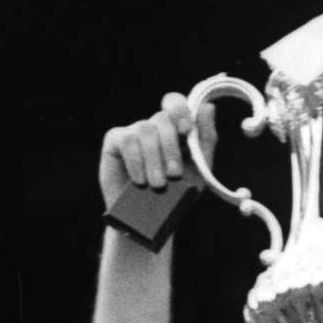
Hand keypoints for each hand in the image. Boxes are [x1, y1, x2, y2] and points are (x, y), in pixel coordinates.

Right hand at [98, 93, 200, 212]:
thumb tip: (208, 107)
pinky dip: (136, 161)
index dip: (180, 110)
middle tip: (174, 175)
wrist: (152, 220)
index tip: (186, 130)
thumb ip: (205, 139)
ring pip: (145, 130)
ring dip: (154, 158)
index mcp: (174, 129)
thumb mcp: (200, 169)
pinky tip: (140, 180)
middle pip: (162, 119)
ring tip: (158, 184)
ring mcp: (133, 132)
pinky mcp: (114, 141)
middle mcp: (153, 126)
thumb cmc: (178, 193)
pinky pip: (127, 141)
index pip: (174, 102)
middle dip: (171, 147)